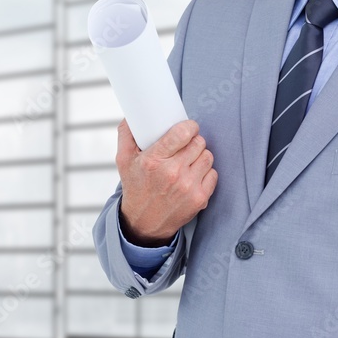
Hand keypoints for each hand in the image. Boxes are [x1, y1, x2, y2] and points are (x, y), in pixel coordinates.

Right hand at [116, 119, 217, 246]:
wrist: (145, 223)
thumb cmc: (136, 188)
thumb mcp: (123, 161)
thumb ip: (127, 134)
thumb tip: (132, 115)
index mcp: (153, 161)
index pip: (182, 133)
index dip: (189, 127)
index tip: (188, 128)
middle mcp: (172, 173)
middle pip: (198, 143)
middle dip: (193, 141)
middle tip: (185, 146)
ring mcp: (188, 187)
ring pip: (208, 156)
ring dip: (200, 156)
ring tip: (189, 161)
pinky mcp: (200, 198)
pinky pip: (213, 173)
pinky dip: (205, 173)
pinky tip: (193, 176)